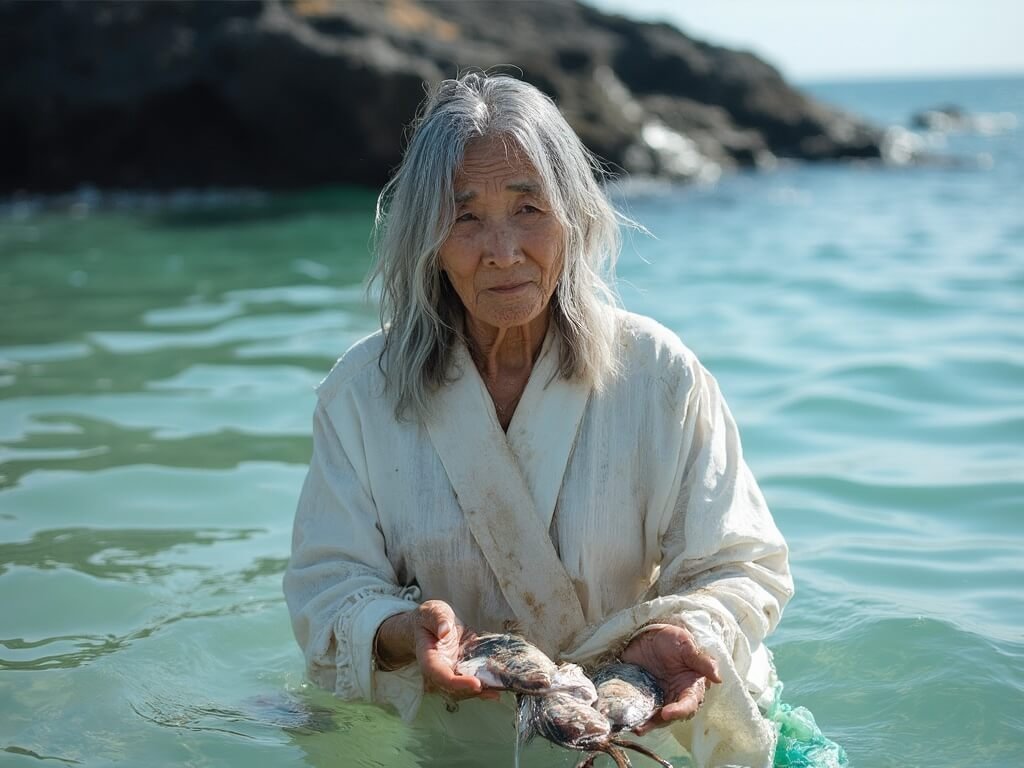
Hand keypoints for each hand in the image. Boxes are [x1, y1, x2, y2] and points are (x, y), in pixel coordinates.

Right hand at [375, 600, 498, 701]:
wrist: (430, 623)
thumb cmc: (428, 618)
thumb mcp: (431, 612)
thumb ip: (438, 619)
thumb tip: (444, 631)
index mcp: (429, 659)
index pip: (441, 676)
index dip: (458, 683)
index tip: (476, 683)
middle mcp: (440, 670)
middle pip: (454, 689)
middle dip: (473, 691)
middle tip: (494, 688)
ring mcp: (452, 671)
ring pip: (465, 689)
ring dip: (482, 691)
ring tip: (500, 688)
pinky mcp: (462, 668)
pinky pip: (473, 679)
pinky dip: (486, 683)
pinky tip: (500, 683)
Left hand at [620, 623, 722, 734]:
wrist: (652, 634)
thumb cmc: (674, 640)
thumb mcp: (687, 645)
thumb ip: (702, 661)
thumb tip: (718, 677)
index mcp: (690, 688)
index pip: (688, 704)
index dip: (679, 711)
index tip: (667, 713)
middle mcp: (675, 697)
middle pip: (669, 717)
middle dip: (656, 723)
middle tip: (642, 727)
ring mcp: (658, 698)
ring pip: (653, 717)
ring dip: (644, 723)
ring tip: (633, 727)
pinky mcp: (643, 696)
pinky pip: (639, 709)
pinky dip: (633, 715)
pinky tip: (624, 719)